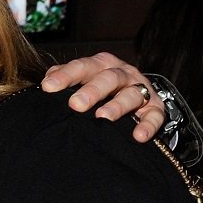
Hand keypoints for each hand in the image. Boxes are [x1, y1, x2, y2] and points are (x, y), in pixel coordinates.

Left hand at [42, 53, 166, 142]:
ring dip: (117, 105)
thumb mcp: (83, 80)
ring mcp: (140, 89)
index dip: (66, 75)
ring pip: (131, 94)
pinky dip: (148, 126)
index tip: (48, 87)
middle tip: (76, 104)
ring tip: (103, 117)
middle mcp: (122, 74)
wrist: (137, 94)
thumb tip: (46, 81)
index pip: (83, 66)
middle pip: (108, 78)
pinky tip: (138, 136)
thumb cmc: (100, 89)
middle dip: (92, 90)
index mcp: (101, 65)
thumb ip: (65, 78)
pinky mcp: (155, 108)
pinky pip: (154, 116)